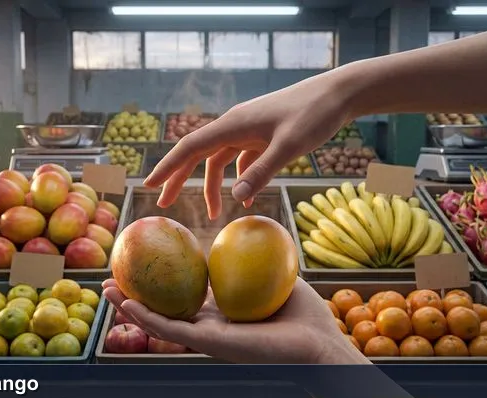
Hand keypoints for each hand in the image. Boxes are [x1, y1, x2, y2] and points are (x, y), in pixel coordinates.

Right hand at [102, 277, 366, 364]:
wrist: (317, 340)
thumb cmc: (301, 309)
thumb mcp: (269, 270)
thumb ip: (250, 253)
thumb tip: (236, 226)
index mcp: (220, 312)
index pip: (182, 295)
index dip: (159, 280)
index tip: (142, 261)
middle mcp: (208, 325)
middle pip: (163, 310)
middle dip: (135, 297)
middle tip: (112, 279)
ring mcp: (206, 336)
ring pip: (159, 322)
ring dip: (130, 308)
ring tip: (107, 290)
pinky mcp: (209, 345)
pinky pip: (172, 329)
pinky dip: (148, 318)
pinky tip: (129, 304)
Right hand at [143, 70, 357, 219]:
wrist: (337, 94)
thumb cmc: (314, 115)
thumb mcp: (289, 146)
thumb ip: (262, 171)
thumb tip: (235, 197)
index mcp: (233, 125)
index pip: (190, 147)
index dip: (168, 167)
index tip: (150, 185)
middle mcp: (234, 125)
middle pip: (198, 154)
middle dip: (180, 178)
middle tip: (165, 204)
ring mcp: (248, 130)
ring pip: (220, 160)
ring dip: (215, 186)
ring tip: (215, 214)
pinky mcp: (262, 135)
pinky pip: (241, 159)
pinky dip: (241, 179)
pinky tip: (248, 198)